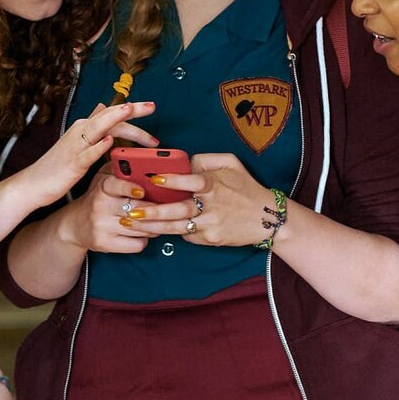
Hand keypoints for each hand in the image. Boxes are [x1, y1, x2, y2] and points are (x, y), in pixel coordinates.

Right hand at [17, 101, 157, 208]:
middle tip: (152, 107)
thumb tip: (102, 107)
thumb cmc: (58, 166)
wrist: (34, 184)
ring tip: (130, 110)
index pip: (111, 113)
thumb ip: (92, 126)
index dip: (131, 109)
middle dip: (131, 111)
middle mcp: (80, 131)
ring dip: (115, 118)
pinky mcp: (72, 163)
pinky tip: (110, 142)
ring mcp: (76, 146)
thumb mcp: (76, 141)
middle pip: (109, 117)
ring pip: (98, 127)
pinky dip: (98, 146)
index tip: (150, 106)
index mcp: (84, 128)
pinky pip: (87, 153)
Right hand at [55, 170, 152, 253]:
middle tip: (164, 207)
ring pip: (140, 228)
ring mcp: (101, 227)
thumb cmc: (97, 198)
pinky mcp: (105, 244)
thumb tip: (147, 163)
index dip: (130, 188)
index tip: (142, 191)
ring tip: (154, 220)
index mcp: (102, 187)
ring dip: (153, 225)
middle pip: (134, 209)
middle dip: (153, 209)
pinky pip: (136, 244)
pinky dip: (144, 239)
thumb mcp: (104, 177)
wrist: (75, 224)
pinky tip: (141, 233)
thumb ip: (122, 168)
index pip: (115, 185)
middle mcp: (100, 207)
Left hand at [120, 153, 274, 247]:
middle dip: (152, 213)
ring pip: (177, 228)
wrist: (268, 218)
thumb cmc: (246, 187)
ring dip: (152, 227)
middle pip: (179, 210)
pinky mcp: (212, 240)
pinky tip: (153, 228)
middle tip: (130, 212)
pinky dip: (173, 231)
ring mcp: (211, 225)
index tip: (154, 177)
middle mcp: (212, 206)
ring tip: (130, 223)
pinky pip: (187, 235)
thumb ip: (206, 159)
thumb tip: (183, 161)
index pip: (193, 181)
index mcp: (215, 185)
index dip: (174, 179)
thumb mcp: (231, 164)